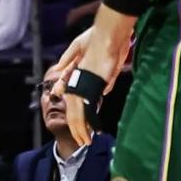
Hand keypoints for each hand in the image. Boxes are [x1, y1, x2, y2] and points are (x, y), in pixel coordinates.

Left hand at [46, 7, 133, 147]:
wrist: (106, 39)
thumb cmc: (107, 49)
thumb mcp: (105, 68)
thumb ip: (103, 82)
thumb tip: (103, 93)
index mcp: (79, 79)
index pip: (75, 102)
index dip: (78, 117)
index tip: (82, 128)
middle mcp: (76, 83)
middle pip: (73, 112)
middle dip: (77, 127)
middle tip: (81, 140)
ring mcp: (79, 86)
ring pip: (75, 114)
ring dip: (80, 129)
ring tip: (84, 140)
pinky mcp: (86, 88)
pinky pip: (83, 110)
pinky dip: (85, 123)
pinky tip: (87, 132)